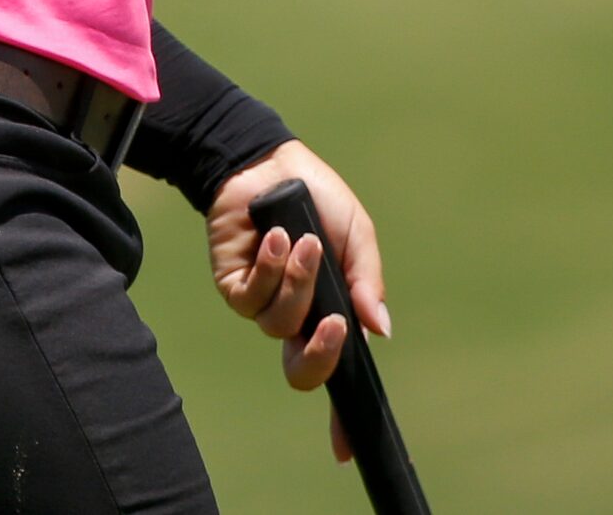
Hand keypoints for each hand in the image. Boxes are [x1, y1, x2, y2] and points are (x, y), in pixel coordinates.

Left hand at [205, 140, 389, 463]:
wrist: (271, 161)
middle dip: (320, 354)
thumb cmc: (317, 199)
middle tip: (335, 320)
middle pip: (302, 371)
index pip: (336, 374)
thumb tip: (380, 331)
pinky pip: (250, 299)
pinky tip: (274, 237)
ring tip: (304, 241)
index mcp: (329, 312)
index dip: (340, 418)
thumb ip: (367, 281)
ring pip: (280, 324)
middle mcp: (296, 317)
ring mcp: (262, 304)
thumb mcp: (356, 235)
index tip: (345, 450)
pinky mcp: (233, 286)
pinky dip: (268, 269)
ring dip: (297, 282)